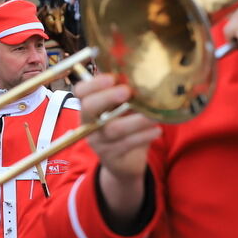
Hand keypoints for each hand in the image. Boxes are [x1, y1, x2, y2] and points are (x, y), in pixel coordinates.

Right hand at [74, 75, 161, 220]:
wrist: (125, 162)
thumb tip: (145, 75)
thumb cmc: (124, 127)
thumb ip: (127, 95)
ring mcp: (97, 141)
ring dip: (135, 120)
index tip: (112, 77)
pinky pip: (126, 145)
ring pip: (112, 129)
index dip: (93, 84)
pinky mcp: (110, 156)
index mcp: (90, 106)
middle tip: (126, 91)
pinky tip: (157, 131)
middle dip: (106, 97)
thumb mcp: (122, 109)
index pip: (80, 92)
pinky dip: (143, 136)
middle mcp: (88, 123)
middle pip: (88, 107)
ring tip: (154, 116)